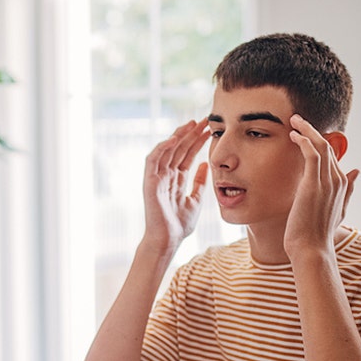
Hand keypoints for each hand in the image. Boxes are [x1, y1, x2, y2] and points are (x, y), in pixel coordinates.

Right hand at [142, 120, 209, 250]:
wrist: (168, 240)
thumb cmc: (179, 225)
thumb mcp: (196, 200)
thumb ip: (199, 182)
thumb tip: (205, 165)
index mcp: (177, 179)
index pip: (187, 154)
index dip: (198, 141)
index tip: (210, 129)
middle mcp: (166, 175)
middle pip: (179, 148)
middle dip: (191, 133)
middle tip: (205, 120)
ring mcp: (157, 178)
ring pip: (167, 150)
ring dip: (179, 135)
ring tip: (192, 124)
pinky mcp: (150, 182)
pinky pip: (153, 160)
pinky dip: (163, 147)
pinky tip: (175, 138)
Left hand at [285, 114, 358, 258]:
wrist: (311, 249)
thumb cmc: (318, 234)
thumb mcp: (338, 210)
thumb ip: (348, 190)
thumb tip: (357, 171)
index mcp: (342, 185)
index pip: (333, 155)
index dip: (319, 141)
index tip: (305, 133)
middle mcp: (337, 180)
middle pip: (328, 146)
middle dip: (312, 130)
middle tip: (298, 120)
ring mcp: (327, 181)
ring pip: (320, 145)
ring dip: (307, 129)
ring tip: (294, 121)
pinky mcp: (313, 183)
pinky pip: (311, 153)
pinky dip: (304, 140)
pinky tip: (294, 135)